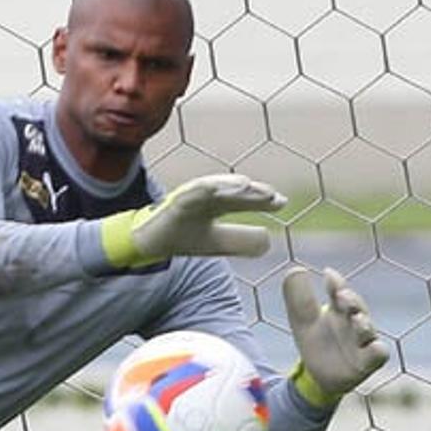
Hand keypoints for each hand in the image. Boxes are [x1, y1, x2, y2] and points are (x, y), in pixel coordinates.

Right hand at [100, 173, 286, 268]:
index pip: (244, 200)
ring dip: (231, 186)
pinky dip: (203, 189)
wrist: (149, 244)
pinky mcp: (174, 203)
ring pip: (215, 188)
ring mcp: (190, 197)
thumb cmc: (182, 238)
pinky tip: (216, 189)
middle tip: (271, 196)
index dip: (263, 201)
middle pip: (234, 192)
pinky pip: (190, 193)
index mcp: (218, 204)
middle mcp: (207, 196)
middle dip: (252, 192)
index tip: (281, 203)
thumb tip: (268, 240)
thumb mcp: (218, 244)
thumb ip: (241, 240)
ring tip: (247, 187)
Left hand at [282, 266, 389, 405]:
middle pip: (357, 307)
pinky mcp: (368, 361)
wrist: (320, 375)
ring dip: (364, 323)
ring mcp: (362, 341)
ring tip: (358, 319)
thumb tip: (295, 269)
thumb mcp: (302, 320)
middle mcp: (353, 322)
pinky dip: (378, 350)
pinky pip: (379, 354)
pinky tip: (376, 347)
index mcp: (338, 309)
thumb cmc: (316, 342)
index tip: (328, 274)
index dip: (336, 283)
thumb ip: (299, 298)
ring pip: (368, 329)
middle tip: (342, 296)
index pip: (339, 292)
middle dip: (351, 300)